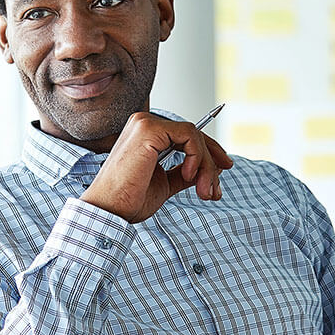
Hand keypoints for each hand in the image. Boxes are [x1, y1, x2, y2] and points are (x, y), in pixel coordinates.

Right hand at [80, 112, 233, 222]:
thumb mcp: (165, 183)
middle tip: (216, 190)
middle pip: (193, 134)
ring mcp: (146, 123)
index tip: (224, 169)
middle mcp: (144, 123)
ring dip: (206, 165)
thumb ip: (184, 173)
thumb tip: (209, 169)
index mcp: (146, 134)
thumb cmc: (129, 200)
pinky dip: (197, 157)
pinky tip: (190, 176)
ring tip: (205, 191)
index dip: (209, 151)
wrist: (110, 211)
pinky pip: (189, 136)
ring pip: (194, 136)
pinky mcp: (149, 130)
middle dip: (211, 162)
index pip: (186, 135)